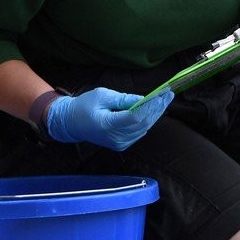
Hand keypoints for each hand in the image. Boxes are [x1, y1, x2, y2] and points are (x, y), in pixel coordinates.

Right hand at [45, 88, 173, 150]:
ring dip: (155, 114)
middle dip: (158, 108)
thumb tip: (143, 99)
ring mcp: (119, 144)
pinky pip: (139, 132)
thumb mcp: (102, 95)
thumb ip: (123, 99)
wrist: (70, 123)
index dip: (150, 106)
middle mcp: (115, 138)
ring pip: (144, 128)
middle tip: (169, 94)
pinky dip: (147, 121)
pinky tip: (154, 109)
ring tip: (165, 99)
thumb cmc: (84, 105)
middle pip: (143, 123)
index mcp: (107, 125)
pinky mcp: (121, 145)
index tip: (162, 94)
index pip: (135, 117)